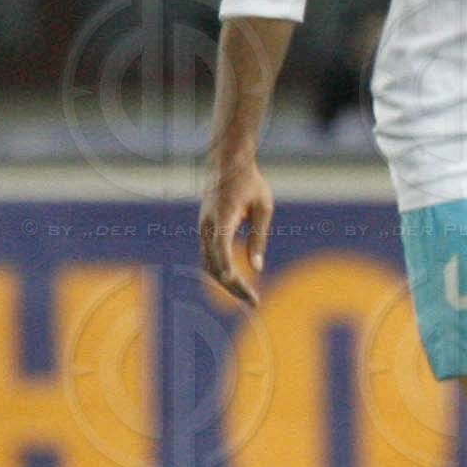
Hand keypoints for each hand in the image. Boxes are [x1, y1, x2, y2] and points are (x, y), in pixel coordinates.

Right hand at [199, 156, 273, 307]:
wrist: (228, 163)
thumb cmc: (250, 183)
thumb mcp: (263, 208)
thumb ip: (259, 237)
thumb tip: (256, 268)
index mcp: (222, 215)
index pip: (221, 247)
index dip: (228, 268)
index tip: (237, 285)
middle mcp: (207, 224)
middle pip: (214, 263)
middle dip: (233, 285)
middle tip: (254, 302)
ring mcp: (203, 228)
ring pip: (208, 264)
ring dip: (226, 283)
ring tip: (248, 297)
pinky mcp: (204, 230)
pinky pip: (208, 257)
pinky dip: (221, 272)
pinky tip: (236, 283)